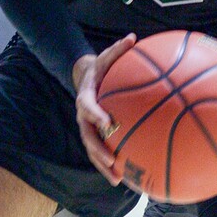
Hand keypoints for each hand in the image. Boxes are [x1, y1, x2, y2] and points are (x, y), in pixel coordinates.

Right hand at [73, 33, 136, 184]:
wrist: (86, 79)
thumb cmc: (100, 68)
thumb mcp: (106, 56)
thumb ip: (118, 49)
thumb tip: (133, 36)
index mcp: (85, 97)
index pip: (87, 107)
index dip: (96, 115)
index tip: (107, 123)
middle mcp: (83, 117)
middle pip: (88, 137)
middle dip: (98, 151)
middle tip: (111, 161)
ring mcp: (87, 129)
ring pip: (92, 151)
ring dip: (103, 166)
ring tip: (118, 180)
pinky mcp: (95, 136)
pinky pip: (101, 152)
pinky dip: (111, 164)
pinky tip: (126, 176)